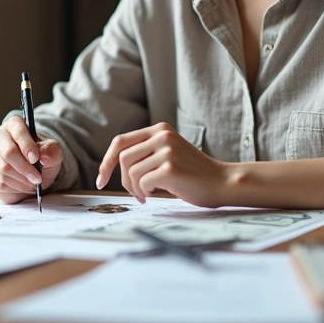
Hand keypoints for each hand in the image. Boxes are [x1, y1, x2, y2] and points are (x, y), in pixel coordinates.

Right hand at [0, 116, 62, 204]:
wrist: (35, 171)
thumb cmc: (42, 156)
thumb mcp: (53, 152)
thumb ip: (52, 151)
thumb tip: (43, 158)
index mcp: (15, 124)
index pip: (18, 132)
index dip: (27, 146)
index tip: (36, 159)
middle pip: (8, 152)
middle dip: (24, 168)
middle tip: (37, 178)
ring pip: (3, 170)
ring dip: (21, 180)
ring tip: (32, 182)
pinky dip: (14, 188)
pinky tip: (22, 185)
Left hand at [95, 122, 230, 207]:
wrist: (222, 182)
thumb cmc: (192, 174)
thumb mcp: (167, 154)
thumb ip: (145, 153)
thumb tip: (112, 166)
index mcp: (159, 129)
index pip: (120, 142)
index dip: (106, 162)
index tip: (101, 180)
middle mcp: (162, 135)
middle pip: (122, 158)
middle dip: (123, 180)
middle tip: (136, 193)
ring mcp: (167, 150)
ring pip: (131, 172)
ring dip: (135, 189)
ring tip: (148, 194)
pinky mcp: (170, 167)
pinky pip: (143, 183)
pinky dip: (145, 192)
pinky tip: (156, 194)